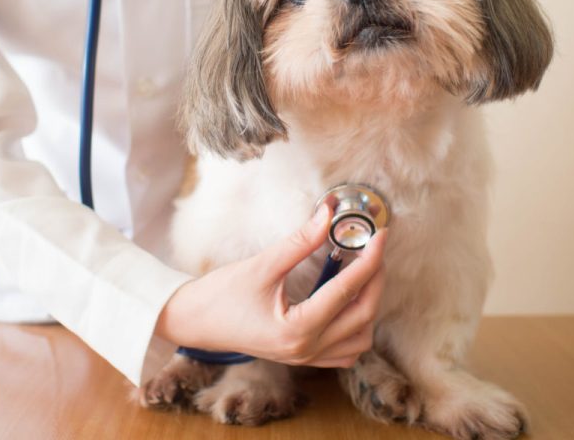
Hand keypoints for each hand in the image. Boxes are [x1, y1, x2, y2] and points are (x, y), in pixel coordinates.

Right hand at [155, 204, 386, 367]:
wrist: (194, 322)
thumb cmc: (221, 295)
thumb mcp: (261, 265)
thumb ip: (299, 241)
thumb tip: (328, 214)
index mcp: (297, 329)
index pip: (347, 291)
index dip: (370, 260)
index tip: (379, 235)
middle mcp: (306, 350)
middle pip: (363, 316)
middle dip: (375, 279)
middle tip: (375, 249)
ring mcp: (306, 359)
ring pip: (360, 339)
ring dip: (369, 306)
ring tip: (362, 273)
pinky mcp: (302, 358)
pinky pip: (345, 352)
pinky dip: (356, 328)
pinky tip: (347, 301)